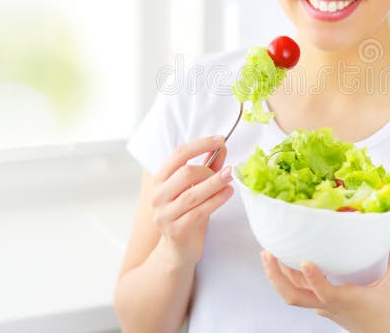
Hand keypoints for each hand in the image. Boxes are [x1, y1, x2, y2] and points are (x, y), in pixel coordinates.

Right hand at [150, 135, 233, 265]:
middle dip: (210, 170)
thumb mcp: (196, 188)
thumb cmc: (188, 214)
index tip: (220, 139)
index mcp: (160, 180)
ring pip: (193, 193)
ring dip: (216, 182)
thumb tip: (223, 147)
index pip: (178, 154)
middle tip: (228, 171)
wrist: (179, 250)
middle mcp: (158, 196)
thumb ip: (208, 168)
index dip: (200, 144)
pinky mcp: (177, 230)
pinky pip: (199, 211)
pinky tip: (228, 192)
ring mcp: (165, 214)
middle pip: (186, 173)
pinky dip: (217, 199)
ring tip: (232, 175)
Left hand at [261, 226, 389, 332]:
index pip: (326, 292)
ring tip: (268, 253)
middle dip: (277, 276)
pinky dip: (287, 278)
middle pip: (295, 297)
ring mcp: (322, 307)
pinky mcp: (321, 306)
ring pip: (292, 295)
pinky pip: (299, 293)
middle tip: (268, 253)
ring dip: (278, 276)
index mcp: (347, 300)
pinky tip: (282, 260)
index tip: (305, 261)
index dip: (314, 278)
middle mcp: (329, 306)